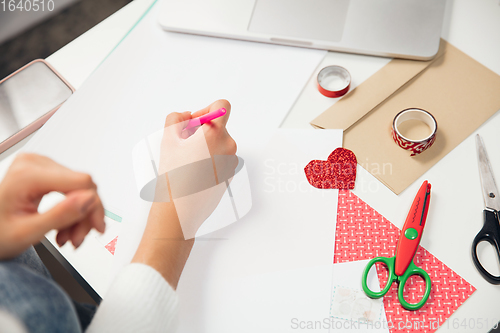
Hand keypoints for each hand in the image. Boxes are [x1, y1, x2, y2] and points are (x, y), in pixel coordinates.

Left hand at [0, 154, 104, 259]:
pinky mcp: (46, 170)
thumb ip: (60, 215)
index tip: (96, 228)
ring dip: (80, 215)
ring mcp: (40, 165)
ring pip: (81, 189)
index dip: (94, 206)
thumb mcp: (26, 233)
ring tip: (67, 235)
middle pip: (83, 186)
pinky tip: (64, 224)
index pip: (81, 182)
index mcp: (27, 174)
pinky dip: (73, 209)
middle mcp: (35, 163)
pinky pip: (73, 187)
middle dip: (85, 215)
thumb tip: (89, 199)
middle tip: (77, 238)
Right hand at [132, 99, 236, 287]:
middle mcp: (228, 146)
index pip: (222, 106)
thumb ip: (176, 119)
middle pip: (218, 127)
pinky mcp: (230, 175)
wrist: (180, 211)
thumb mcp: (167, 140)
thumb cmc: (173, 177)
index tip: (194, 124)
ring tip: (187, 162)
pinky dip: (209, 161)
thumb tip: (188, 116)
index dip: (206, 110)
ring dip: (204, 147)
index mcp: (215, 134)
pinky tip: (194, 174)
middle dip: (201, 132)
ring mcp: (231, 162)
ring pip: (218, 144)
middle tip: (183, 145)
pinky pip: (220, 160)